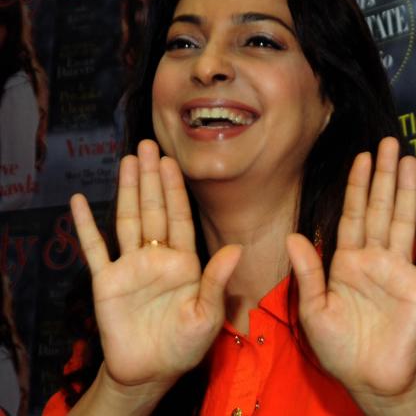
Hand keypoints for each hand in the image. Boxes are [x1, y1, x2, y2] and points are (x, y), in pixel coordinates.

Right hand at [71, 140, 241, 398]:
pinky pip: (94, 249)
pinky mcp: (106, 283)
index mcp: (185, 261)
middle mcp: (157, 257)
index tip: (172, 161)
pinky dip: (85, 226)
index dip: (175, 189)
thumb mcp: (208, 315)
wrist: (151, 371)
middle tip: (147, 145)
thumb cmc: (186, 344)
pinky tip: (80, 201)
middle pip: (153, 210)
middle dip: (151, 178)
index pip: (180, 216)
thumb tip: (235, 248)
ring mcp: (130, 267)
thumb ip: (217, 281)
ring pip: (127, 220)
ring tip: (126, 160)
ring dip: (126, 191)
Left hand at [287, 137, 415, 413]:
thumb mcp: (315, 311)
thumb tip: (294, 236)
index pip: (352, 215)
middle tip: (388, 142)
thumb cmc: (339, 349)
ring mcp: (400, 270)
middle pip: (380, 208)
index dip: (356, 186)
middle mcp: (375, 258)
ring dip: (409, 191)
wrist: (370, 379)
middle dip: (383, 176)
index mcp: (347, 262)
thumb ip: (308, 273)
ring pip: (405, 222)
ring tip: (411, 160)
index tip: (360, 156)